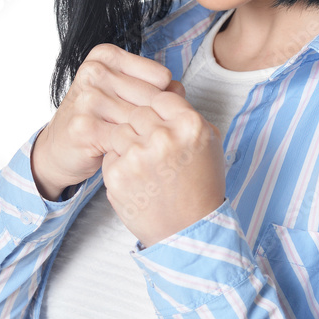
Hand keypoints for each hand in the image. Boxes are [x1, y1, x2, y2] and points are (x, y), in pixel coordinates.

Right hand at [30, 43, 182, 200]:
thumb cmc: (97, 119)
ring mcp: (88, 98)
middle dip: (155, 122)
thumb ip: (153, 87)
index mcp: (105, 56)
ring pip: (143, 120)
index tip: (147, 113)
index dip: (161, 100)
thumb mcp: (123, 93)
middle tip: (146, 135)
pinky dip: (132, 151)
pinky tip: (126, 154)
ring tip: (137, 145)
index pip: (161, 76)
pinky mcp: (85, 126)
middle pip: (153, 98)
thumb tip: (180, 89)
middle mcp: (94, 72)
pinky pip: (128, 139)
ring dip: (144, 138)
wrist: (59, 148)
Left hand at [100, 83, 226, 246]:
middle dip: (141, 127)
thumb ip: (186, 114)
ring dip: (127, 143)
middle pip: (138, 111)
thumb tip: (168, 87)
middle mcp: (164, 136)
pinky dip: (118, 164)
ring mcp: (138, 155)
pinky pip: (110, 154)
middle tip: (150, 147)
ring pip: (120, 130)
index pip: (161, 96)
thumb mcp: (208, 144)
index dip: (157, 110)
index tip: (158, 123)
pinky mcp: (118, 174)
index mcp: (189, 124)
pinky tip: (136, 179)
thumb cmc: (200, 187)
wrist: (188, 231)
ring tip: (144, 164)